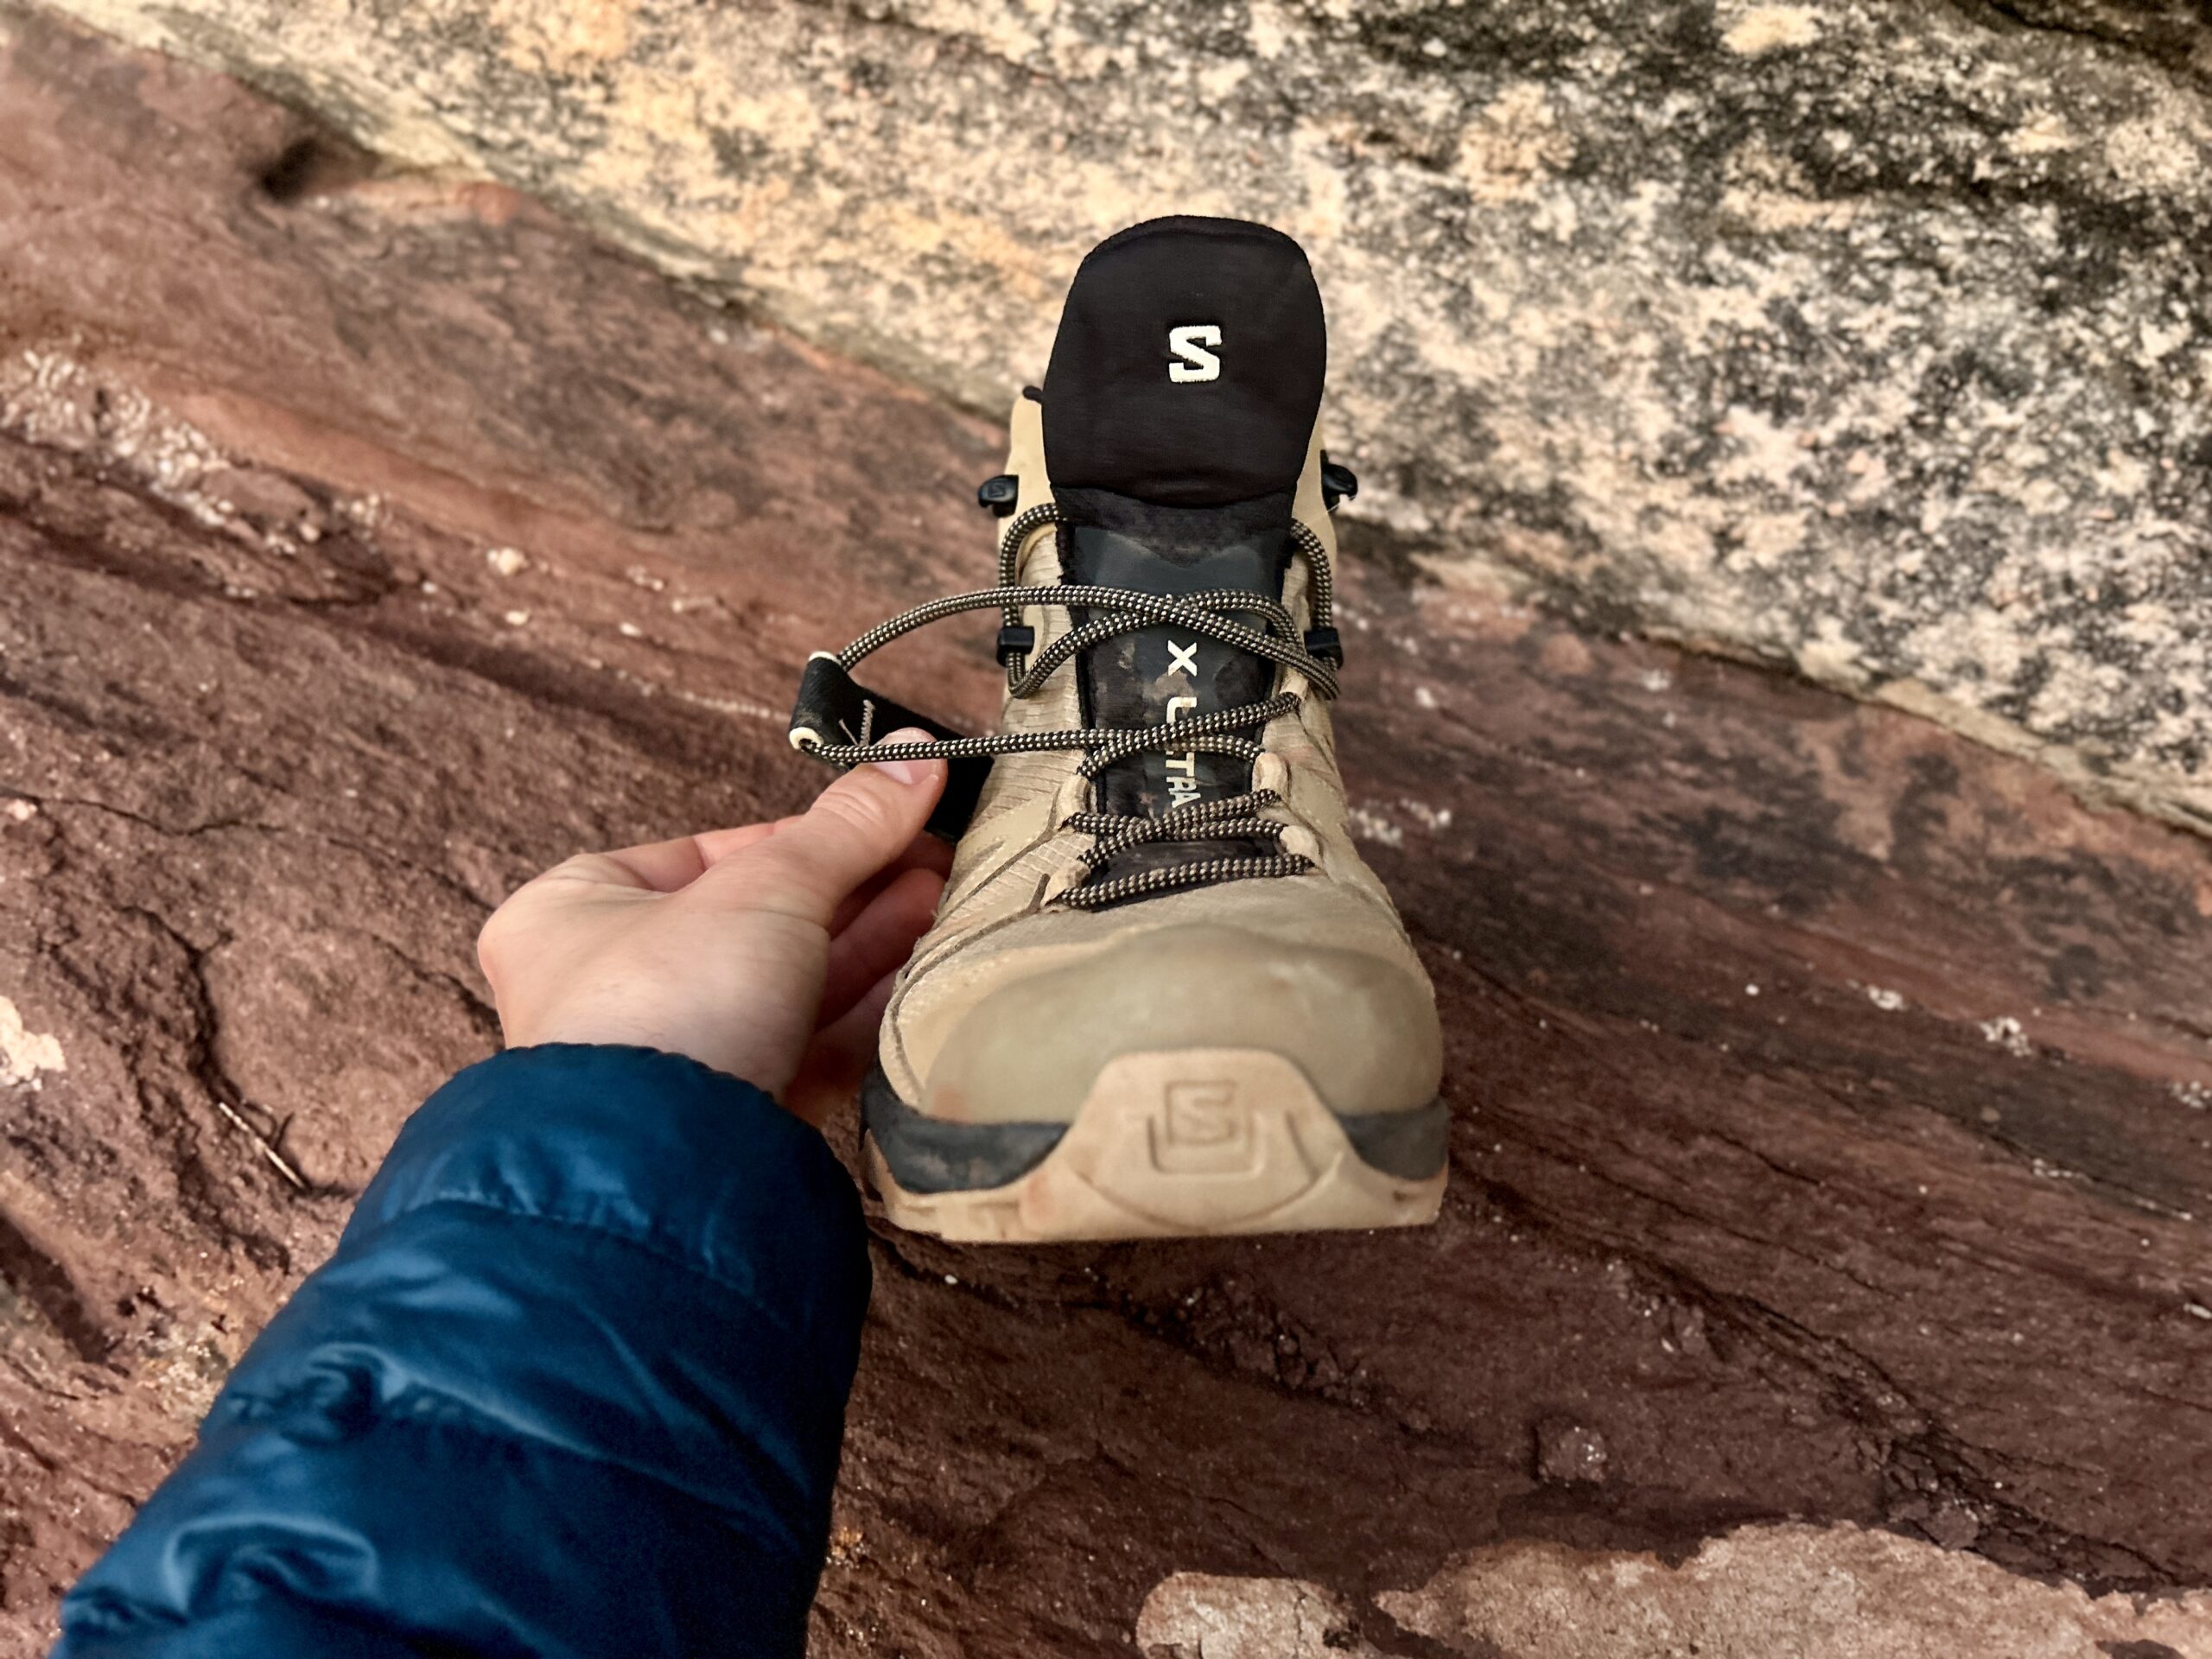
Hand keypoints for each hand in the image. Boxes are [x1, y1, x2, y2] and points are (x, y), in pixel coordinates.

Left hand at [477, 730, 948, 1123]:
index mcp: (574, 910)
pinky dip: (862, 1011)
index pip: (705, 853)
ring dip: (868, 942)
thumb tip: (916, 755)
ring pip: (786, 985)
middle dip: (852, 889)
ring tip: (944, 900)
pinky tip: (923, 972)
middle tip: (930, 859)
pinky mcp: (729, 1117)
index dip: (803, 834)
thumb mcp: (767, 883)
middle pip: (756, 919)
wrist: (666, 1163)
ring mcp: (673, 1058)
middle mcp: (612, 986)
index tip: (882, 817)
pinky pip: (803, 1048)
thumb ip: (847, 825)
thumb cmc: (670, 1000)